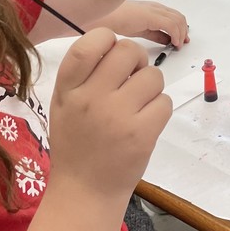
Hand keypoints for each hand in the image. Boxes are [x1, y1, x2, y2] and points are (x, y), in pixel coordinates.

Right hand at [49, 29, 171, 200]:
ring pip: (153, 76)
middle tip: (131, 79)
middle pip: (129, 51)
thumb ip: (84, 73)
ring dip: (151, 88)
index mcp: (68, 89)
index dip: (108, 39)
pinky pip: (164, 101)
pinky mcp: (142, 133)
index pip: (90, 43)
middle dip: (137, 60)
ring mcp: (118, 116)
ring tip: (137, 106)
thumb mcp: (64, 103)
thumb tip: (117, 43)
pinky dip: (159, 109)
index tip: (112, 52)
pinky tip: (144, 123)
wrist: (85, 191)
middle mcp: (91, 98)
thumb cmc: (77, 142)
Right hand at [94, 0, 189, 46]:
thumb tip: (167, 40)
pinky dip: (176, 34)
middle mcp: (157, 7)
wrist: (105, 16)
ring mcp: (155, 10)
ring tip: (177, 45)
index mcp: (154, 9)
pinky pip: (171, 24)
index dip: (182, 29)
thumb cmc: (118, 21)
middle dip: (184, 31)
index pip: (175, 16)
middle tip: (182, 44)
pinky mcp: (151, 16)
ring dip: (181, 34)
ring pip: (178, 20)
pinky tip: (173, 43)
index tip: (182, 40)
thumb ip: (155, 34)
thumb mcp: (142, 30)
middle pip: (179, 17)